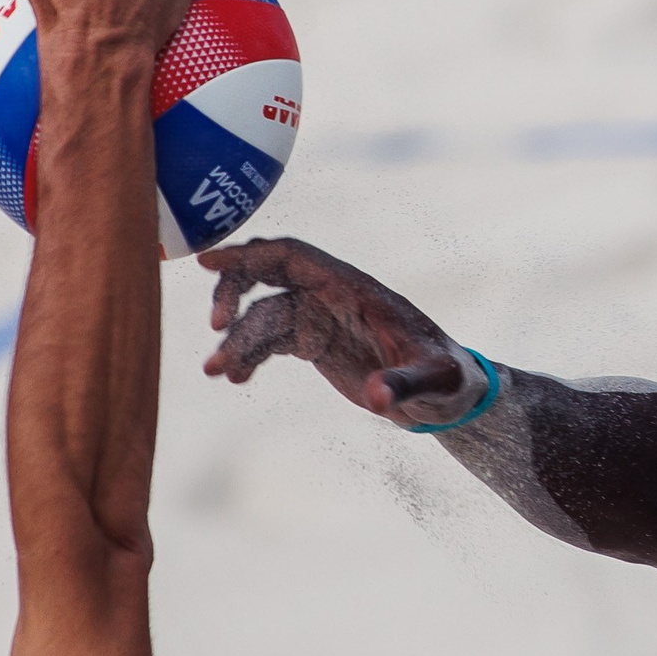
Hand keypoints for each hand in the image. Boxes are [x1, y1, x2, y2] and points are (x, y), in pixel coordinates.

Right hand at [199, 238, 481, 422]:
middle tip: (215, 329)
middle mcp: (333, 297)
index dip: (251, 255)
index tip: (209, 264)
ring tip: (218, 372)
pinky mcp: (317, 343)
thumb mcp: (432, 381)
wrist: (447, 397)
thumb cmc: (446, 378)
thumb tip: (378, 400)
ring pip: (264, 315)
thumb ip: (405, 385)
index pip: (293, 257)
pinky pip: (271, 340)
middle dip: (235, 293)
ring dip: (237, 340)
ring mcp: (322, 318)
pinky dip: (250, 355)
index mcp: (354, 290)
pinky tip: (236, 378)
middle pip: (268, 276)